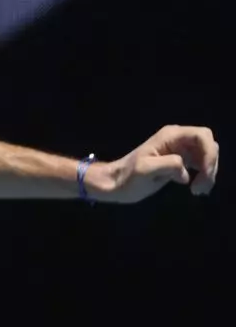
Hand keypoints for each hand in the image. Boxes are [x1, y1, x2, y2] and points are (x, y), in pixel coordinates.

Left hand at [91, 125, 219, 202]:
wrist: (116, 184)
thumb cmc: (127, 176)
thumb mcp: (145, 169)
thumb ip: (168, 165)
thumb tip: (185, 173)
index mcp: (170, 135)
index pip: (201, 136)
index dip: (209, 153)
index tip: (204, 173)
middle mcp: (177, 139)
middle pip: (208, 145)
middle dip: (210, 165)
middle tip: (200, 186)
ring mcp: (179, 149)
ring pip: (207, 156)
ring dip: (208, 173)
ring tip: (198, 191)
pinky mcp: (180, 162)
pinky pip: (201, 165)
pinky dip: (204, 177)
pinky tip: (197, 190)